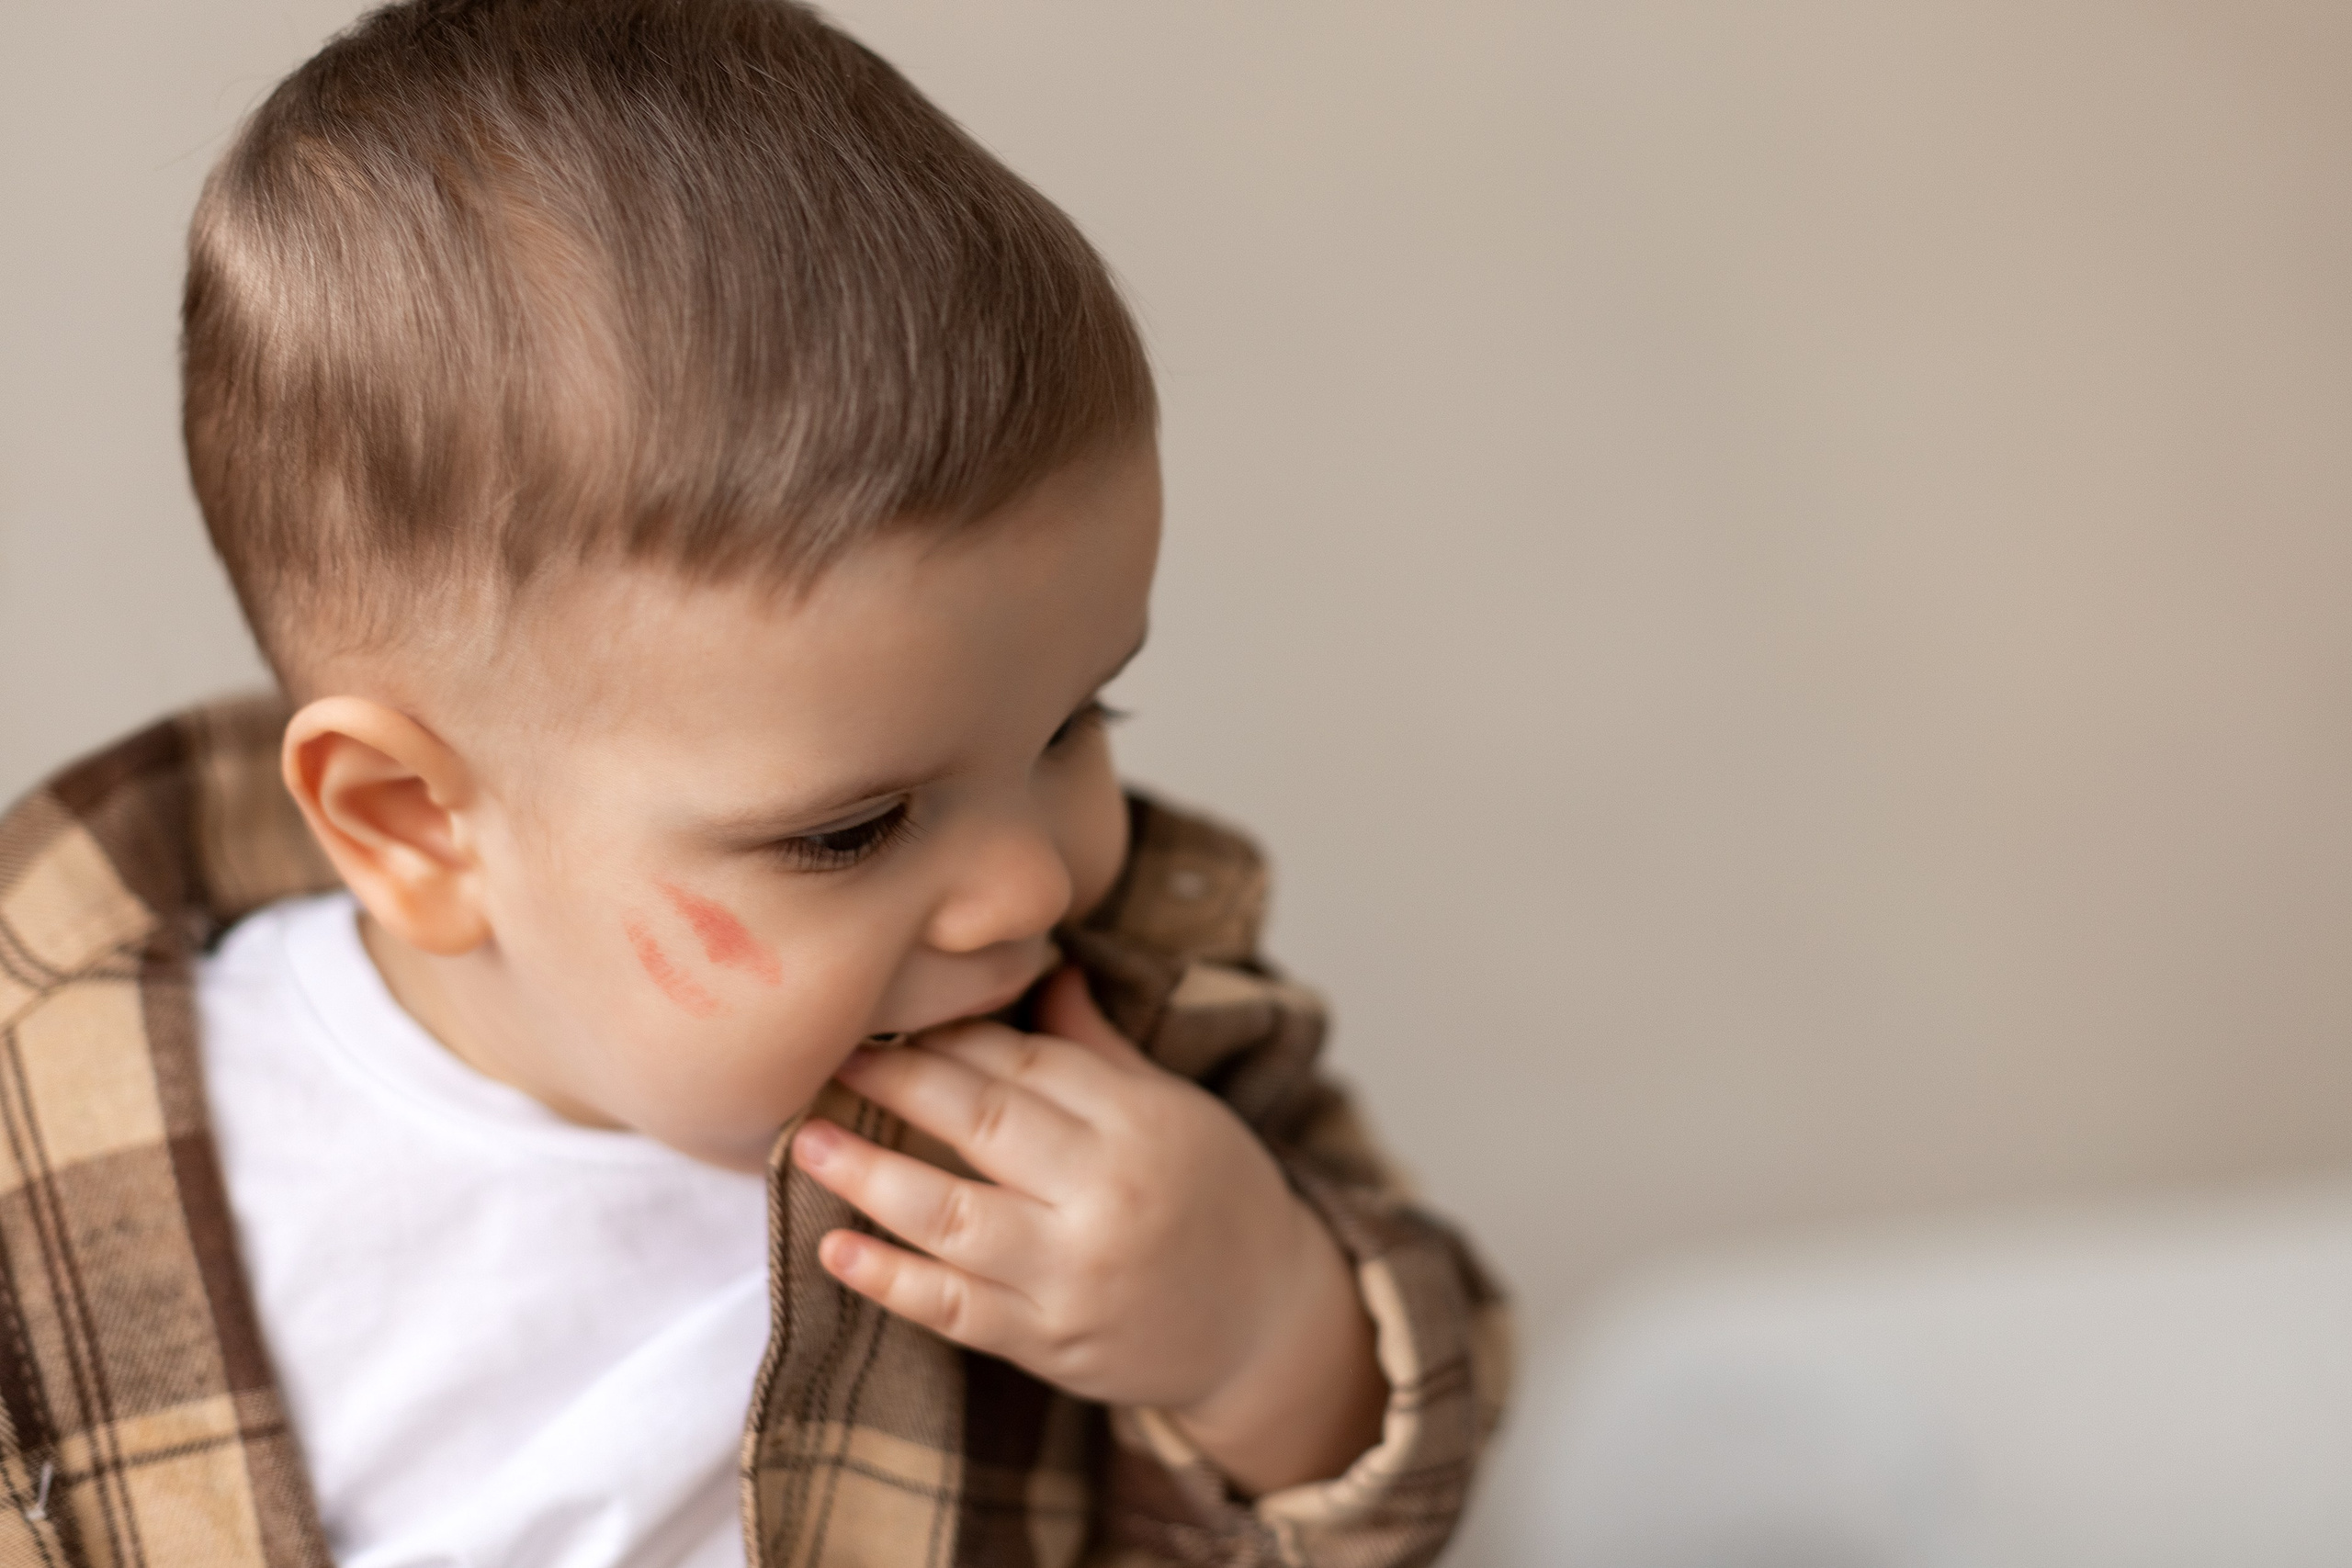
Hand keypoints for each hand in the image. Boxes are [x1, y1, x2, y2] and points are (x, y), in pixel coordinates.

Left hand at [790, 965, 1385, 1491]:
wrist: (1266, 1323)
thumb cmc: (1216, 1197)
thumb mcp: (1175, 1108)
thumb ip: (1098, 1049)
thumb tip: (1045, 969)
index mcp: (1139, 1122)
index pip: (1025, 1063)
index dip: (948, 1036)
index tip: (889, 1012)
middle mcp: (1106, 1195)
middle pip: (982, 1123)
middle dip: (897, 1083)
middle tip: (829, 1055)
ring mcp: (1073, 1274)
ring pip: (954, 1217)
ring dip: (871, 1176)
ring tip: (804, 1142)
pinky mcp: (1049, 1341)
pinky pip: (956, 1308)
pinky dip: (891, 1281)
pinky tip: (835, 1249)